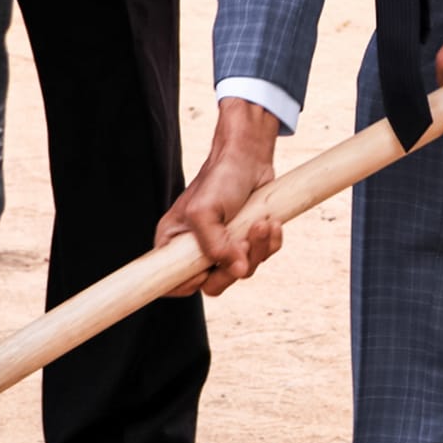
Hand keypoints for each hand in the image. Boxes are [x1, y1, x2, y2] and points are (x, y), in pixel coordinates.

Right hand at [155, 99, 282, 296]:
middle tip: (244, 243)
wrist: (250, 158)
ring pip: (240, 272)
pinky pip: (261, 258)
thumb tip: (237, 272)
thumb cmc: (220, 178)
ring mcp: (223, 247)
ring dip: (257, 250)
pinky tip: (272, 222)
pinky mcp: (246, 242)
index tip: (206, 268)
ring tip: (262, 223)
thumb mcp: (205, 211)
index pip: (170, 282)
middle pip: (212, 284)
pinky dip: (270, 244)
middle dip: (232, 267)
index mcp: (174, 243)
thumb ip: (214, 246)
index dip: (187, 284)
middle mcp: (196, 249)